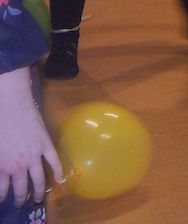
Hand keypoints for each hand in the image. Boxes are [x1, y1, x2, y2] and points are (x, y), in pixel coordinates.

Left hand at [0, 67, 63, 205]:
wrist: (10, 106)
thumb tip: (1, 172)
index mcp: (2, 166)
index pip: (2, 189)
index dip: (3, 197)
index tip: (4, 200)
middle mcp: (19, 165)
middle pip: (21, 188)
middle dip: (20, 198)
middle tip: (21, 204)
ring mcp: (34, 156)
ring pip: (38, 179)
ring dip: (38, 191)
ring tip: (37, 199)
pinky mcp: (45, 145)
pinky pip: (53, 161)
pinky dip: (57, 171)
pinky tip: (59, 179)